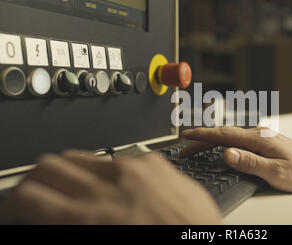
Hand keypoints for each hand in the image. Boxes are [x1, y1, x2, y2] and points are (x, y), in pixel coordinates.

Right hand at [0, 151, 221, 224]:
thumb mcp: (105, 242)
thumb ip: (73, 226)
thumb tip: (54, 218)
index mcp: (90, 218)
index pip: (29, 195)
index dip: (18, 199)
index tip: (22, 204)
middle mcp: (107, 188)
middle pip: (49, 165)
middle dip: (39, 178)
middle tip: (43, 191)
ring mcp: (132, 169)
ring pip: (81, 155)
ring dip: (72, 170)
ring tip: (78, 186)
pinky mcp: (153, 161)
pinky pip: (118, 157)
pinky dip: (110, 170)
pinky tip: (119, 185)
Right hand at [181, 127, 291, 192]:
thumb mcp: (276, 171)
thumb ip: (250, 162)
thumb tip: (227, 153)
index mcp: (258, 139)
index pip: (224, 134)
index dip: (202, 135)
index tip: (185, 135)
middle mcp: (258, 134)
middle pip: (223, 134)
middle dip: (201, 139)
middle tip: (183, 147)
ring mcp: (261, 137)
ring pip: (229, 136)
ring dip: (210, 140)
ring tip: (195, 148)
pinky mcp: (264, 141)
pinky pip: (237, 139)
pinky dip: (222, 142)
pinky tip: (219, 147)